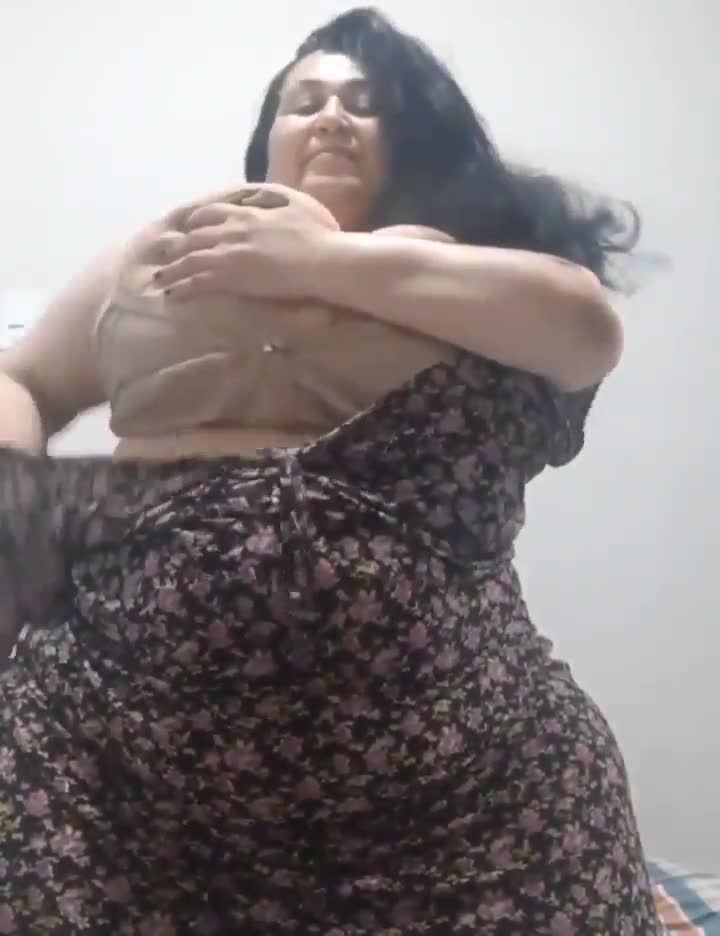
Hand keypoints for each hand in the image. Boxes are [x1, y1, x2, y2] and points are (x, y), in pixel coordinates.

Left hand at [153, 187, 336, 301]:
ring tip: (161, 278)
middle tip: (167, 255)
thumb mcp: (298, 205)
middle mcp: (232, 229)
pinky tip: (172, 296)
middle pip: (194, 235)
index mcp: (248, 212)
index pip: (212, 213)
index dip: (198, 222)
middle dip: (178, 246)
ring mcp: (228, 252)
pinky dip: (182, 288)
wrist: (322, 259)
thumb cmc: (320, 235)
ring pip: (190, 258)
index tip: (191, 229)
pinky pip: (196, 281)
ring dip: (173, 269)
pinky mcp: (229, 275)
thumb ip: (277, 200)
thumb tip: (267, 198)